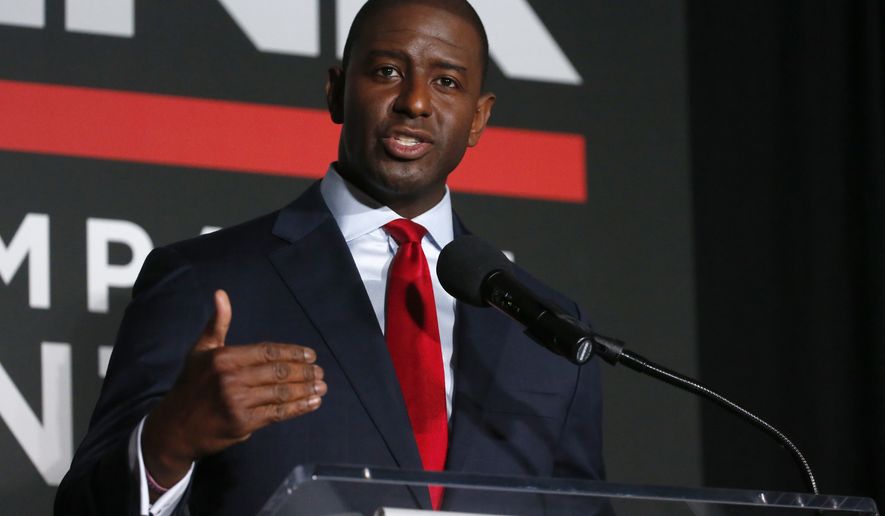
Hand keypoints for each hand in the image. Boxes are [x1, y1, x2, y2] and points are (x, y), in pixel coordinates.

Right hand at [141, 289, 326, 490]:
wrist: (175, 428)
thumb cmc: (191, 385)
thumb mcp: (201, 350)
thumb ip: (218, 323)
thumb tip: (220, 293)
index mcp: (224, 357)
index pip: (268, 351)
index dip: (293, 353)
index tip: (311, 356)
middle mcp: (231, 378)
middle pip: (279, 371)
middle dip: (304, 372)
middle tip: (321, 373)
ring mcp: (237, 402)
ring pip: (281, 393)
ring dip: (306, 390)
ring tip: (321, 387)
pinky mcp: (243, 423)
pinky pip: (277, 413)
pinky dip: (298, 408)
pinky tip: (312, 403)